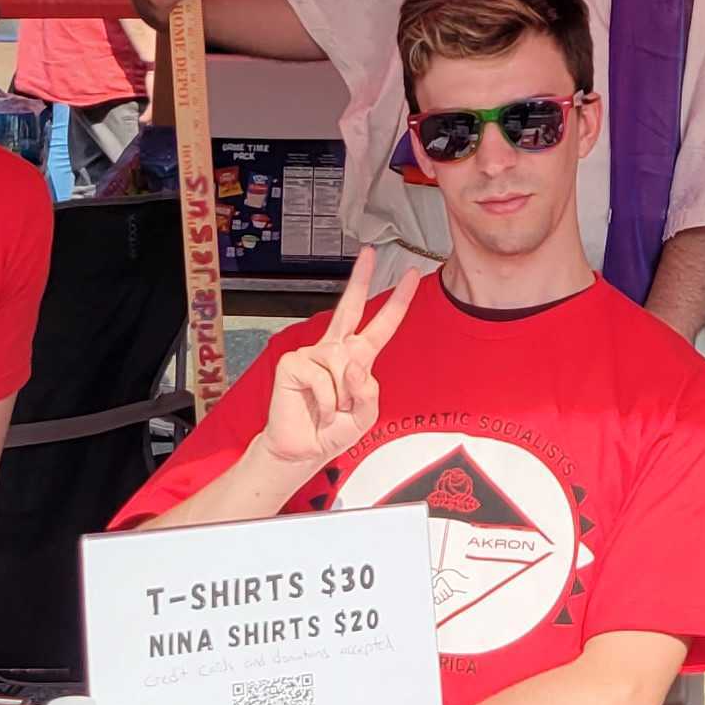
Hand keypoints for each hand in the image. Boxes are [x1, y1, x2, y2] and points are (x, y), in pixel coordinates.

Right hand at [261, 248, 422, 474]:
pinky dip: (325, 401)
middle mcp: (336, 350)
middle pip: (349, 307)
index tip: (411, 275)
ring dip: (341, 397)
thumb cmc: (333, 431)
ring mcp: (313, 354)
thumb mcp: (365, 416)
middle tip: (369, 254)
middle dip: (360, 279)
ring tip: (330, 409)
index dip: (397, 301)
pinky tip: (316, 408)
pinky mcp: (293, 363)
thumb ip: (369, 392)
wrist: (303, 450)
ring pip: (342, 366)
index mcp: (357, 357)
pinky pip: (321, 378)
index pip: (380, 325)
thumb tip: (353, 365)